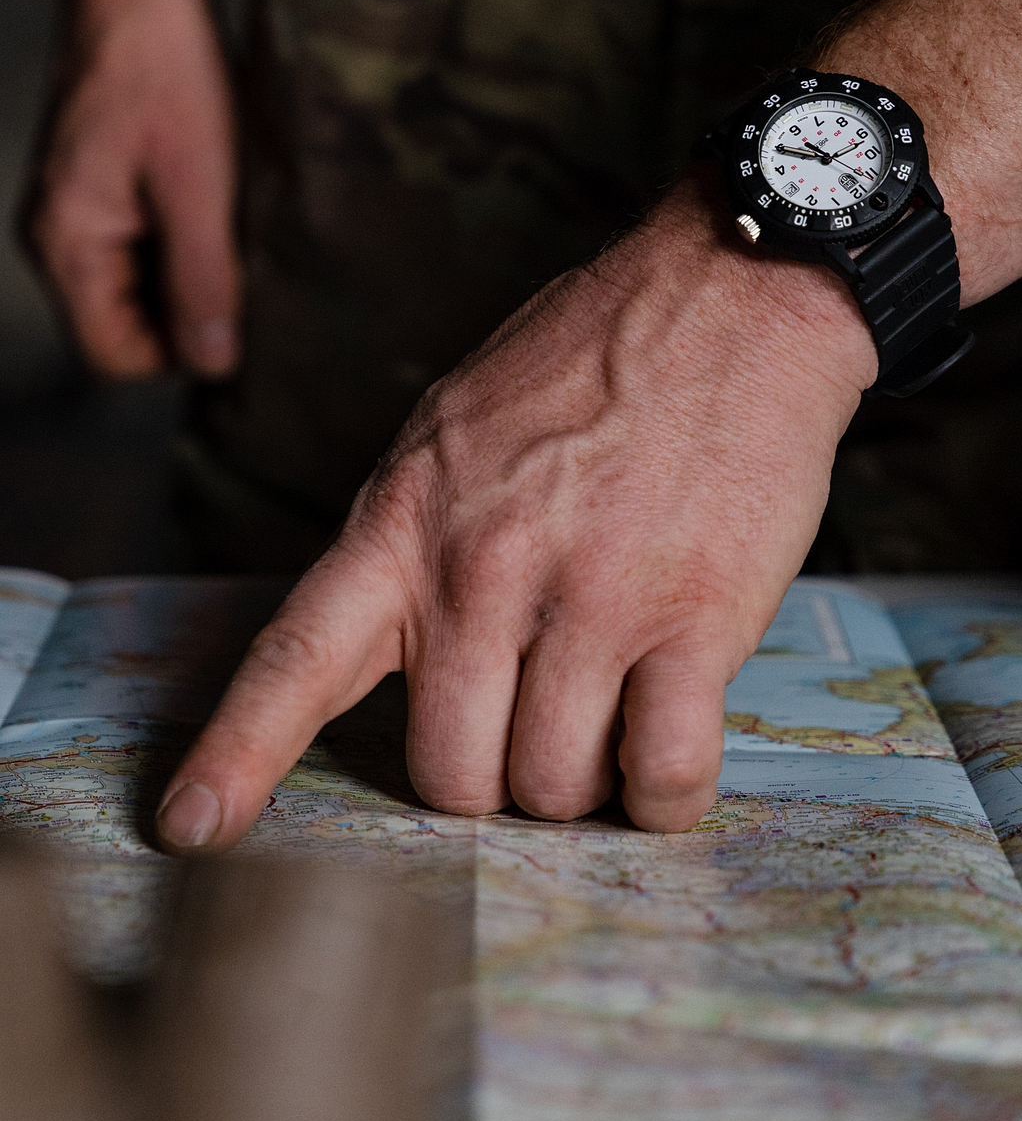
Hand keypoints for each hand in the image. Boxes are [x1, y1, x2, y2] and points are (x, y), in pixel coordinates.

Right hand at [30, 0, 240, 377]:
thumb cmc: (165, 74)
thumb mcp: (199, 188)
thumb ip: (203, 280)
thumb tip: (213, 363)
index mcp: (66, 244)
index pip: (114, 355)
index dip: (180, 355)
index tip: (238, 325)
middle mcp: (60, 236)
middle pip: (129, 326)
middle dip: (191, 312)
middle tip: (250, 273)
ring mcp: (80, 212)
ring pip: (144, 288)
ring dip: (195, 274)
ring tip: (236, 231)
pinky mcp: (105, 188)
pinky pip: (148, 246)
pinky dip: (189, 241)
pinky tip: (223, 208)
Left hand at [155, 173, 877, 850]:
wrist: (733, 294)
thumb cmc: (595, 359)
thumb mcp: (455, 428)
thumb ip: (415, 539)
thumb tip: (405, 656)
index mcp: (405, 519)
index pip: (296, 659)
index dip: (237, 756)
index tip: (189, 825)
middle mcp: (482, 569)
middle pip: (451, 772)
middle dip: (493, 778)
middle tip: (538, 725)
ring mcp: (590, 598)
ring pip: (553, 785)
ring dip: (585, 782)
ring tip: (614, 713)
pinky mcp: (695, 619)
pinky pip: (663, 773)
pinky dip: (663, 795)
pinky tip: (667, 761)